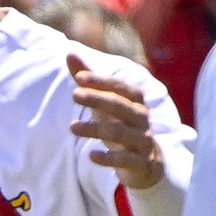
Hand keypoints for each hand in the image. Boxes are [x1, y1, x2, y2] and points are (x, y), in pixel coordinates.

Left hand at [67, 54, 162, 188]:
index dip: (102, 81)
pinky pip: (125, 159)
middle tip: (74, 95)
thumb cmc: (120, 124)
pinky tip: (91, 156)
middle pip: (121, 106)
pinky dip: (109, 158)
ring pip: (120, 133)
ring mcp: (142, 141)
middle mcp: (141, 118)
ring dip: (96, 129)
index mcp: (134, 102)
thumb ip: (89, 80)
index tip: (79, 77)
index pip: (121, 87)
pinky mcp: (140, 162)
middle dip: (98, 99)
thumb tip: (69, 52)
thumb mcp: (104, 102)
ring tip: (71, 128)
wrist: (146, 163)